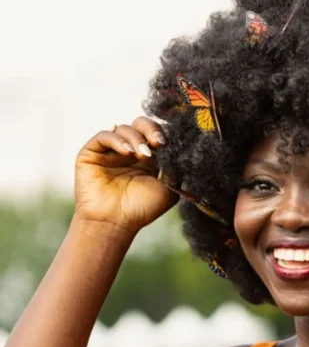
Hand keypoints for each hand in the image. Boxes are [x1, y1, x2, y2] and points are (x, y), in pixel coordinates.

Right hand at [74, 117, 176, 235]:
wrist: (115, 222)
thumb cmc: (141, 209)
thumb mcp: (168, 189)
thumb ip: (175, 169)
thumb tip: (179, 150)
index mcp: (148, 158)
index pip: (155, 134)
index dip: (162, 134)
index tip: (168, 143)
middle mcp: (129, 151)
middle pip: (140, 124)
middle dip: (151, 129)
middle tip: (157, 143)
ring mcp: (110, 151)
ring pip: (123, 128)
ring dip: (136, 138)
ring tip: (142, 155)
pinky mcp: (91, 153)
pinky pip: (104, 135)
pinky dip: (117, 139)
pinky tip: (127, 152)